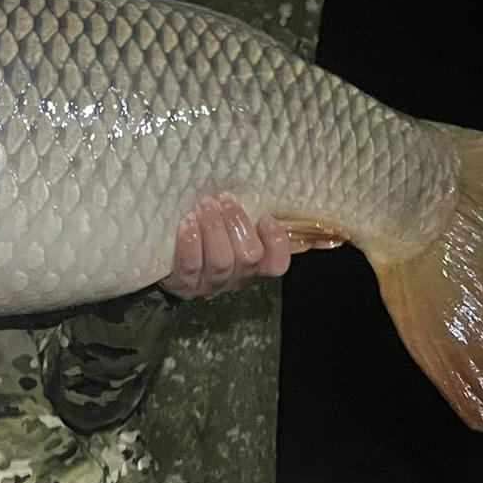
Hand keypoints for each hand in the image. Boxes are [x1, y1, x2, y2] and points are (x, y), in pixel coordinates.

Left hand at [160, 194, 301, 299]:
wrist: (162, 250)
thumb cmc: (205, 228)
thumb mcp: (234, 223)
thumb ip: (264, 216)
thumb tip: (321, 226)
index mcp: (252, 263)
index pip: (276, 264)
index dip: (276, 242)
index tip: (265, 216)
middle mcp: (234, 277)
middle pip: (248, 258)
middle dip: (238, 226)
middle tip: (225, 200)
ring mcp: (208, 283)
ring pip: (223, 262)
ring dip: (215, 229)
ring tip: (204, 206)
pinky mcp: (181, 283)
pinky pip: (190, 267)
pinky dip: (190, 244)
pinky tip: (186, 223)